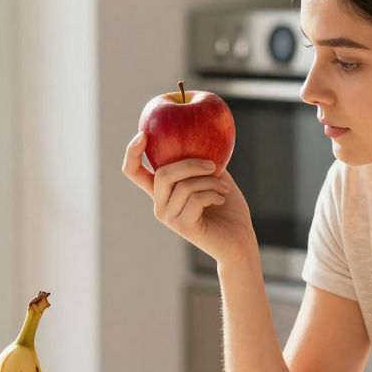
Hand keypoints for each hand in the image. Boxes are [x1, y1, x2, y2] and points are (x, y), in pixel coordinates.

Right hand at [122, 131, 257, 265]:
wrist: (239, 240)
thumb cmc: (228, 207)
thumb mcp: (213, 175)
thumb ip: (200, 157)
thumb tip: (195, 131)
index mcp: (162, 192)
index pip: (134, 172)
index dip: (132, 152)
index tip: (144, 134)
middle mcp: (160, 205)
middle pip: (162, 173)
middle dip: (189, 163)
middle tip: (213, 165)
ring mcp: (169, 218)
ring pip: (183, 186)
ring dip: (210, 181)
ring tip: (224, 187)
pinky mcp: (183, 227)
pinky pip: (195, 198)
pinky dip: (213, 193)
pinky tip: (222, 198)